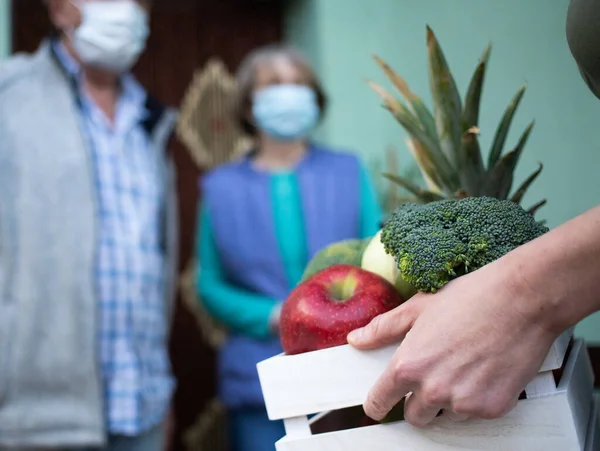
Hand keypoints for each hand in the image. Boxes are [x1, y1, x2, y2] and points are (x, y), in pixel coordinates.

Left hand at [347, 262, 558, 426]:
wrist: (521, 300)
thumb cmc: (471, 299)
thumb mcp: (418, 308)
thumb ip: (383, 328)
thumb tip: (357, 338)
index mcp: (408, 366)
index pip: (380, 401)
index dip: (377, 404)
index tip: (379, 405)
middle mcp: (433, 390)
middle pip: (414, 417)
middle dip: (419, 401)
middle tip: (435, 374)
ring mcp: (463, 402)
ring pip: (447, 415)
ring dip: (450, 399)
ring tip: (465, 364)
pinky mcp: (492, 409)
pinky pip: (475, 414)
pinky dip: (478, 398)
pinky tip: (485, 369)